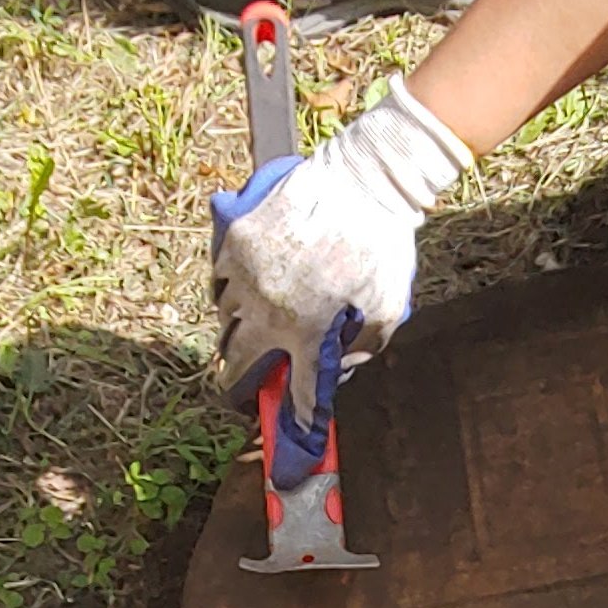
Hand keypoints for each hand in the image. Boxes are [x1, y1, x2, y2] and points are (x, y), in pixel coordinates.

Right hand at [209, 79, 471, 411]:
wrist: (364, 181)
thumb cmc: (383, 246)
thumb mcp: (387, 309)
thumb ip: (361, 348)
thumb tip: (338, 370)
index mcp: (310, 333)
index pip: (299, 392)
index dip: (296, 415)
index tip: (293, 425)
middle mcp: (271, 311)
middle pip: (239, 361)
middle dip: (237, 379)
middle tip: (238, 384)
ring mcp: (248, 275)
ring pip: (226, 318)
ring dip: (235, 328)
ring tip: (247, 327)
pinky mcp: (237, 241)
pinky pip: (219, 278)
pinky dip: (227, 290)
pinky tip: (240, 290)